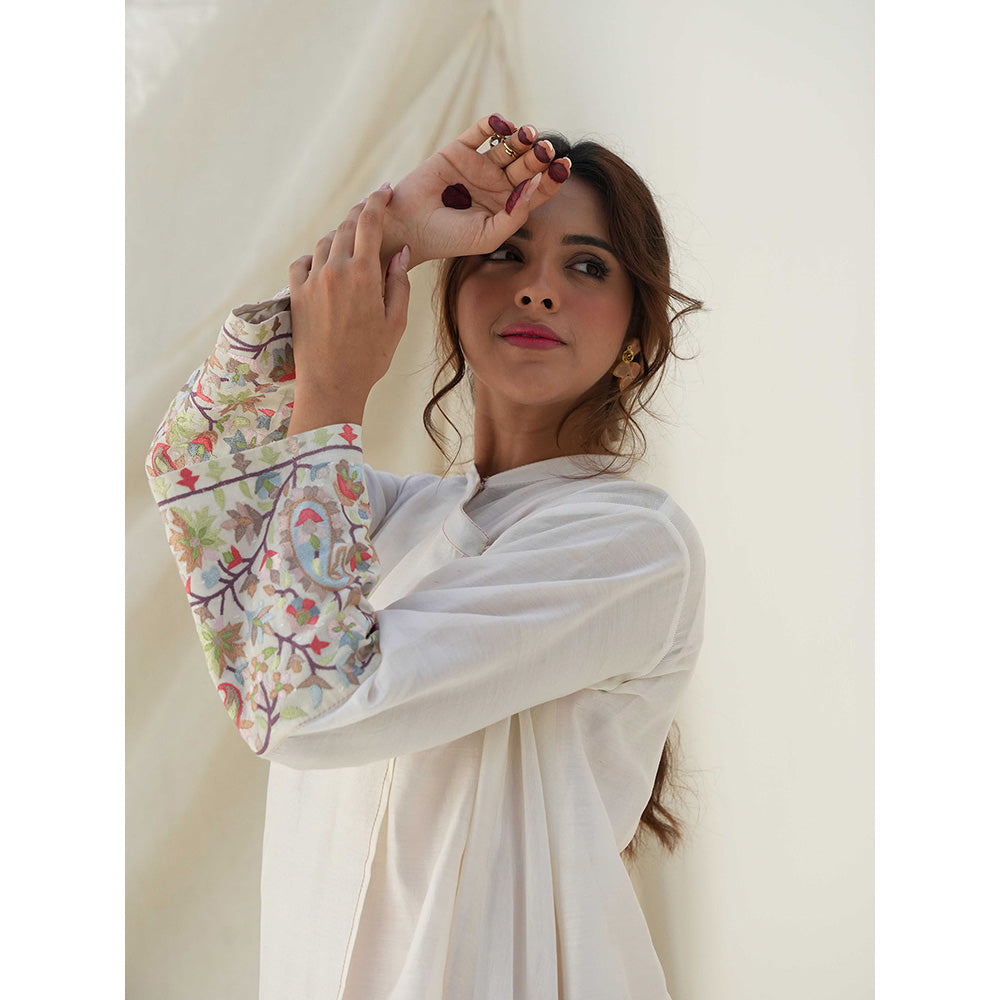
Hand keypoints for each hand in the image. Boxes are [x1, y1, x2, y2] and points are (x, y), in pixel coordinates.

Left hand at [286, 184, 410, 434]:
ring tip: (350, 242)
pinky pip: (302, 263)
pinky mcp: (295, 295)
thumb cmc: (369, 359)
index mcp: (363, 274)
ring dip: (338, 237)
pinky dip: (314, 258)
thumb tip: (400, 252)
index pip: (369, 223)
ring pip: (324, 243)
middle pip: (345, 227)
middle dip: (359, 214)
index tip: (385, 191)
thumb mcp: (396, 322)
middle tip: (370, 209)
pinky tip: (323, 265)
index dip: (377, 202)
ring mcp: (311, 282)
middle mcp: (334, 271)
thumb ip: (399, 283)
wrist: (331, 385)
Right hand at [380, 113, 571, 268]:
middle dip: (538, 155)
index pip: (537, 188)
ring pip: (507, 146)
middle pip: (526, 164)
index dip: (552, 177)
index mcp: (507, 206)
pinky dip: (492, 123)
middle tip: (545, 150)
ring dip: (521, 137)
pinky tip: (503, 124)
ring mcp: (478, 166)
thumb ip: (516, 213)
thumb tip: (538, 182)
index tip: (562, 167)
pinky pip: (480, 131)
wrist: (409, 228)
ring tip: (528, 134)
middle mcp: (496, 184)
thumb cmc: (449, 239)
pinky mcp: (459, 150)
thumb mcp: (489, 234)